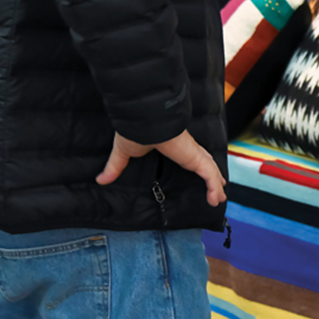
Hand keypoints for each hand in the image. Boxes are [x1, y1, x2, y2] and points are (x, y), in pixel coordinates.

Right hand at [96, 129, 226, 206]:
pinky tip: (216, 198)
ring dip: (215, 185)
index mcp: (173, 146)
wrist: (144, 120)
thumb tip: (100, 179)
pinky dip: (214, 186)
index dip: (196, 164)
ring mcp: (193, 152)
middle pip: (204, 163)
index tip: (201, 173)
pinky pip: (209, 174)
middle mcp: (186, 148)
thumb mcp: (125, 153)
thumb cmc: (136, 129)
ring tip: (218, 198)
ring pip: (210, 170)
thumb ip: (116, 167)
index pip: (189, 156)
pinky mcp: (195, 157)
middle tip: (218, 186)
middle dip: (212, 174)